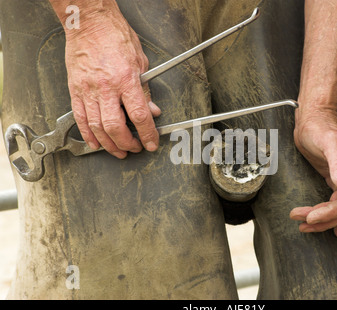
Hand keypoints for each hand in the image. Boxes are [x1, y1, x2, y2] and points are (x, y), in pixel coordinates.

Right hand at [64, 10, 160, 157]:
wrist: (90, 23)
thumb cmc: (115, 36)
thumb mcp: (140, 62)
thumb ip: (145, 90)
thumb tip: (151, 110)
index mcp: (126, 79)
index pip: (139, 115)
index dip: (147, 134)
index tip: (150, 143)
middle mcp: (106, 87)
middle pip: (115, 127)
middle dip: (126, 143)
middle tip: (134, 148)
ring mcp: (88, 89)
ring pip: (96, 127)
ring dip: (108, 144)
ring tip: (118, 150)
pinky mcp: (76, 89)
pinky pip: (80, 118)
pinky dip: (88, 134)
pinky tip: (95, 142)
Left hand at [290, 106, 336, 237]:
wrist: (314, 116)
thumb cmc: (321, 126)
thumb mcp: (329, 143)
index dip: (328, 214)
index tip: (309, 217)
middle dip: (321, 220)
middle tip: (300, 223)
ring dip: (323, 221)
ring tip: (304, 226)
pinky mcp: (334, 179)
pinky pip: (336, 203)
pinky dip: (332, 216)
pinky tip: (331, 227)